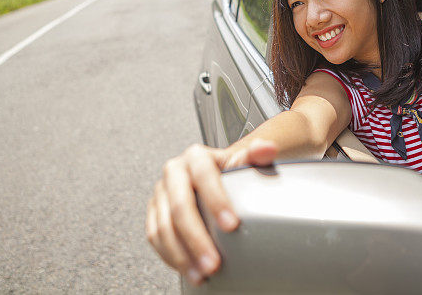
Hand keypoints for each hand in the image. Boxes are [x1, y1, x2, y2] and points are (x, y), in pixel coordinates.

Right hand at [146, 139, 277, 284]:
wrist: (211, 175)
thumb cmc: (229, 171)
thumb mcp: (244, 161)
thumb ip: (257, 155)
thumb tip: (267, 148)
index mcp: (195, 157)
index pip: (203, 176)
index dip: (216, 201)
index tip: (231, 225)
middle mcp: (174, 172)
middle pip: (180, 207)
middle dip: (197, 238)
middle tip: (214, 261)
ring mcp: (161, 192)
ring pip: (163, 227)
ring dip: (182, 254)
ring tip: (203, 272)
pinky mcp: (154, 211)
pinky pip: (155, 236)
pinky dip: (171, 256)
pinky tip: (189, 269)